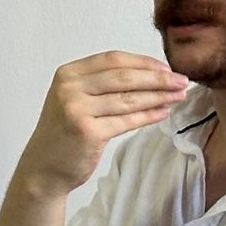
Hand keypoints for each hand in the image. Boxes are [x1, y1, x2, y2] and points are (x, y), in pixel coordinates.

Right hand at [14, 52, 187, 196]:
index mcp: (67, 74)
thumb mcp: (74, 98)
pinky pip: (127, 121)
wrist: (43, 166)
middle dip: (158, 78)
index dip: (143, 62)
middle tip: (182, 81)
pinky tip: (163, 112)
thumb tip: (149, 72)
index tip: (166, 68)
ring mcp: (77, 110)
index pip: (112, 59)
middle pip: (123, 77)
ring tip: (178, 96)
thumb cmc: (64, 131)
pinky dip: (148, 116)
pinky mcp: (89, 132)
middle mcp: (69, 88)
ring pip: (128, 99)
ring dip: (158, 97)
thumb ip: (101, 83)